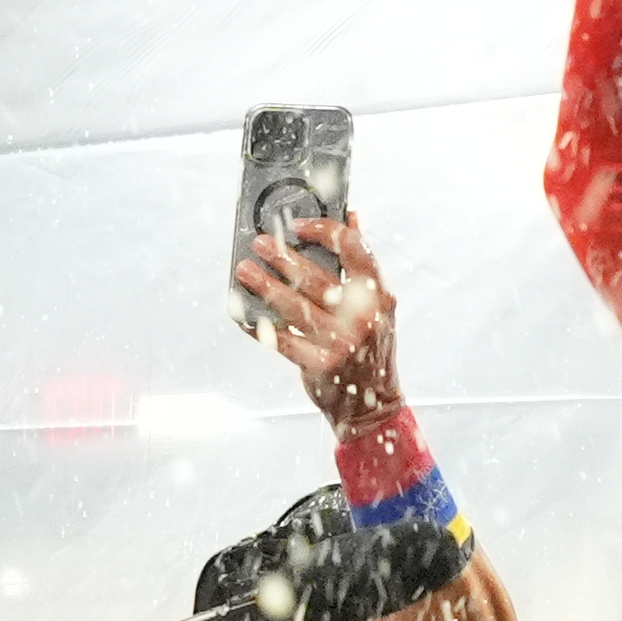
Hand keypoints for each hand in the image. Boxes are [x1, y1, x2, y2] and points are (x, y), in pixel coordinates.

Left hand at [232, 206, 400, 426]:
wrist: (373, 403)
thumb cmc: (369, 344)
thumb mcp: (377, 304)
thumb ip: (362, 263)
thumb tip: (352, 217)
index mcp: (378, 294)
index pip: (353, 248)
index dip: (323, 230)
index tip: (298, 225)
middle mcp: (362, 316)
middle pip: (315, 276)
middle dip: (282, 257)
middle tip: (260, 244)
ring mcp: (341, 342)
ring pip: (294, 306)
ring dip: (264, 286)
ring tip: (244, 271)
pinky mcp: (319, 364)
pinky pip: (280, 339)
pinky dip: (259, 325)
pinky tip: (244, 313)